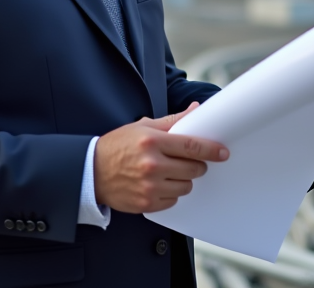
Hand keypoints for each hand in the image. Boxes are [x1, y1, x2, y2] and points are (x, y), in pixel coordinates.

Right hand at [94, 102, 228, 213]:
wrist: (91, 171)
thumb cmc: (117, 146)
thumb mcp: (142, 127)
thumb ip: (172, 121)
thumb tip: (196, 110)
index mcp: (152, 141)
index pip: (191, 146)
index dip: (211, 150)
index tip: (222, 152)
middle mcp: (152, 164)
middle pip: (193, 168)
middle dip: (196, 165)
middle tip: (189, 161)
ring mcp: (150, 186)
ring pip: (186, 186)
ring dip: (184, 180)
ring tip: (170, 172)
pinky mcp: (147, 203)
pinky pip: (173, 200)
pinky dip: (171, 193)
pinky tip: (159, 184)